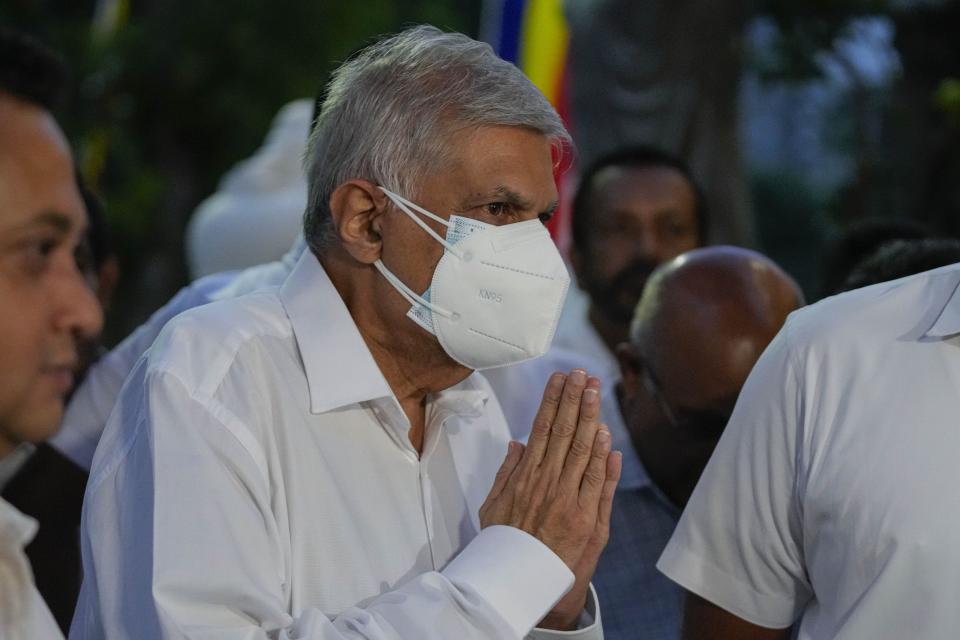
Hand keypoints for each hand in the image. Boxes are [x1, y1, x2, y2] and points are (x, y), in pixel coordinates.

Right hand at [479, 370, 621, 629]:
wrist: (523, 583)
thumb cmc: (507, 544)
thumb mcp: (493, 506)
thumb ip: (507, 472)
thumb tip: (517, 442)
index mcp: (525, 476)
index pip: (542, 428)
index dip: (553, 401)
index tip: (560, 379)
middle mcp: (548, 483)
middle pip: (565, 432)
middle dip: (574, 399)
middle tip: (583, 373)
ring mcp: (569, 500)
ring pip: (583, 451)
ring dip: (590, 418)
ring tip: (595, 391)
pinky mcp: (587, 519)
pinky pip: (597, 483)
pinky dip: (603, 459)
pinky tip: (606, 434)